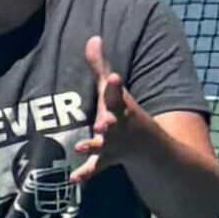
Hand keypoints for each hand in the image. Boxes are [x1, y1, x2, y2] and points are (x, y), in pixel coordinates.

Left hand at [67, 32, 134, 189]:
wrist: (147, 145)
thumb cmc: (123, 111)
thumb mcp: (112, 90)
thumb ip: (99, 66)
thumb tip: (93, 38)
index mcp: (118, 106)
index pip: (115, 93)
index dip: (113, 85)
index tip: (112, 76)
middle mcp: (117, 125)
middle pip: (112, 122)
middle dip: (107, 122)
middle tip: (102, 122)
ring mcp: (114, 144)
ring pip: (103, 146)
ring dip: (93, 146)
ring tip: (80, 148)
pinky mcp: (107, 160)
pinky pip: (95, 169)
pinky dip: (85, 174)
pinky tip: (71, 179)